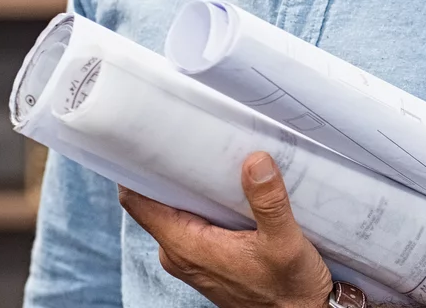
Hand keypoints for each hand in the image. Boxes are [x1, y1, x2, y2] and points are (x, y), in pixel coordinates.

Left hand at [120, 152, 334, 307]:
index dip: (136, 167)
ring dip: (193, 185)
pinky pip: (194, 221)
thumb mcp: (285, 242)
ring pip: (177, 210)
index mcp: (186, 246)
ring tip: (215, 154)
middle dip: (172, 168)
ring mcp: (192, 257)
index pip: (138, 201)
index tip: (147, 136)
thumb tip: (255, 161)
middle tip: (192, 134)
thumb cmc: (289, 290)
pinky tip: (230, 186)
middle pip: (157, 200)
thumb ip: (268, 201)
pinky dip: (207, 201)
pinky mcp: (207, 259)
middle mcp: (180, 253)